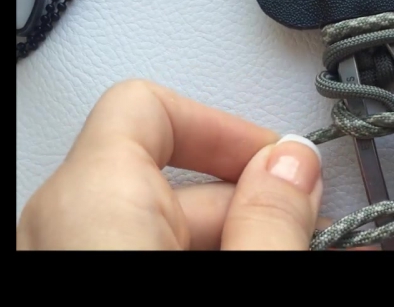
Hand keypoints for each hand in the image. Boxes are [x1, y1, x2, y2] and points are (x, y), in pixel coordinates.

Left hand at [16, 80, 371, 249]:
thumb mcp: (242, 274)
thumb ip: (269, 221)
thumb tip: (294, 168)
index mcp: (90, 203)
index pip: (149, 108)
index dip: (224, 126)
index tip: (281, 162)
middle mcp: (67, 231)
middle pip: (177, 183)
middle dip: (261, 203)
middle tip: (323, 229)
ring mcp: (78, 262)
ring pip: (178, 234)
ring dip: (254, 239)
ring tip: (325, 251)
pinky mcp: (91, 286)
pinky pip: (161, 259)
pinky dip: (221, 259)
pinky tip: (281, 261)